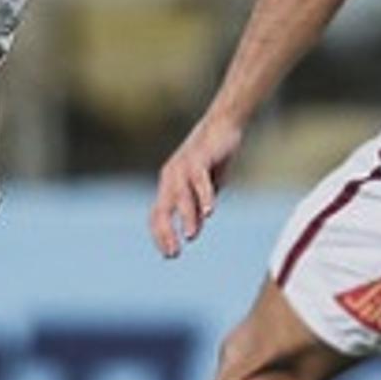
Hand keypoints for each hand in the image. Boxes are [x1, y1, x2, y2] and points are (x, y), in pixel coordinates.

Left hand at [149, 113, 243, 257]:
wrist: (223, 125)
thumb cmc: (213, 158)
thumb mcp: (204, 188)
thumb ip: (197, 207)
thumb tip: (192, 231)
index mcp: (169, 186)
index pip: (157, 215)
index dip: (160, 235)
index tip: (169, 255)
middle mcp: (171, 178)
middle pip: (162, 209)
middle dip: (166, 233)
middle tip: (173, 253)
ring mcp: (183, 167)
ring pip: (180, 196)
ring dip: (186, 217)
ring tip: (191, 237)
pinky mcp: (199, 158)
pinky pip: (200, 180)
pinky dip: (204, 196)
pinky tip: (209, 212)